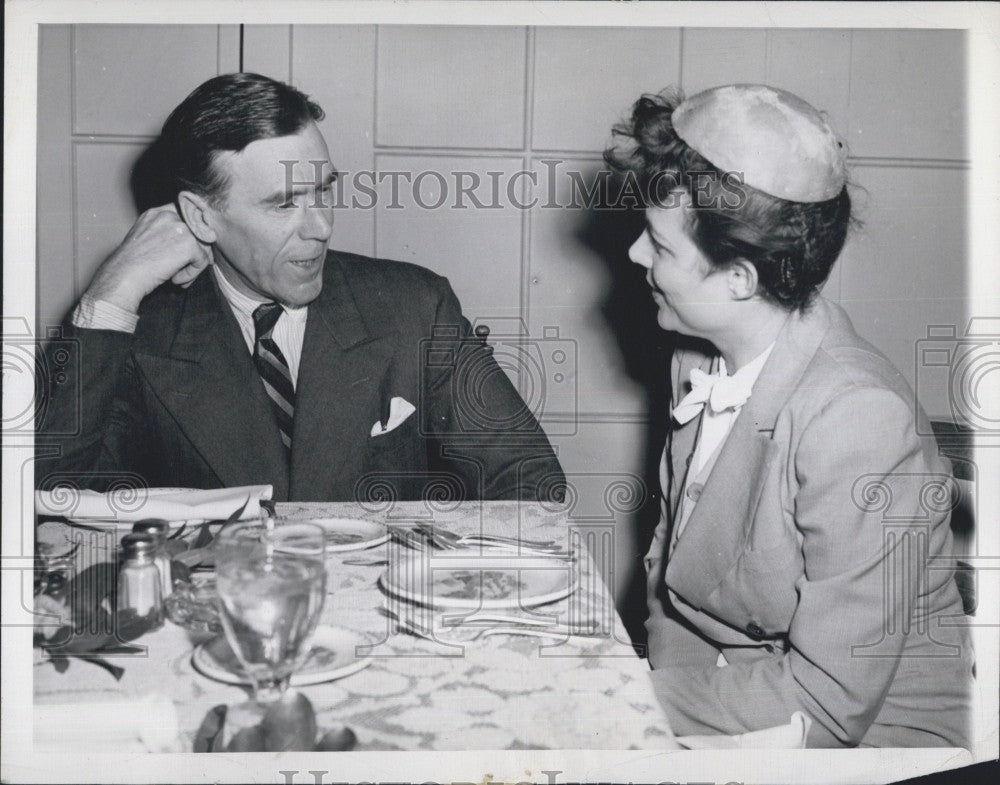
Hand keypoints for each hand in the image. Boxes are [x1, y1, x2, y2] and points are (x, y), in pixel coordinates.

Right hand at [83, 204, 212, 311]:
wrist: (123, 276)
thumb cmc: (132, 264)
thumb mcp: (146, 238)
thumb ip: (165, 233)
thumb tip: (193, 241)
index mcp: (158, 212)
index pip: (186, 216)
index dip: (192, 234)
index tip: (190, 249)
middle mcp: (170, 215)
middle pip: (199, 231)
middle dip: (196, 252)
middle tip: (186, 268)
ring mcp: (180, 228)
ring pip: (203, 247)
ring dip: (193, 265)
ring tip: (178, 277)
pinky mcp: (189, 244)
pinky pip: (202, 261)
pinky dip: (192, 274)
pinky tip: (176, 280)